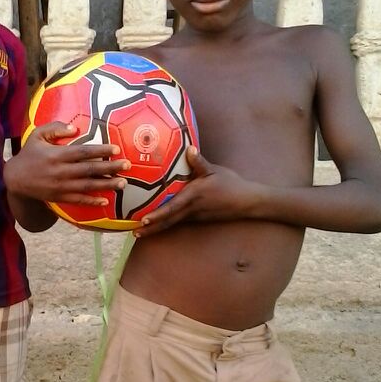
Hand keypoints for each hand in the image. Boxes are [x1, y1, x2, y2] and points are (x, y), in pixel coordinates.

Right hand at [4, 122, 131, 206]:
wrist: (14, 179)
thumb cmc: (29, 154)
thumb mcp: (37, 135)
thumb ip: (55, 128)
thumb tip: (75, 128)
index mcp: (56, 154)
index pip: (83, 152)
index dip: (100, 151)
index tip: (116, 149)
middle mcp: (60, 171)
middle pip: (89, 169)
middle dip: (110, 168)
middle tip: (127, 165)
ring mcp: (60, 186)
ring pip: (87, 186)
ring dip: (106, 185)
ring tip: (123, 183)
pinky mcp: (59, 197)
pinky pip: (78, 200)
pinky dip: (92, 201)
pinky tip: (105, 200)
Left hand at [135, 147, 260, 235]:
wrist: (246, 201)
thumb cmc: (230, 184)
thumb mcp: (214, 170)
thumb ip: (199, 162)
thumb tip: (189, 148)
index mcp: (194, 195)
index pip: (173, 207)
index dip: (158, 214)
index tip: (144, 219)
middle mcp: (192, 209)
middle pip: (169, 221)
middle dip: (152, 228)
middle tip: (135, 232)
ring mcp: (195, 216)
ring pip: (173, 223)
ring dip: (157, 228)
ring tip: (140, 232)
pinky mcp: (198, 218)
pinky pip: (180, 221)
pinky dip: (167, 223)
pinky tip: (158, 223)